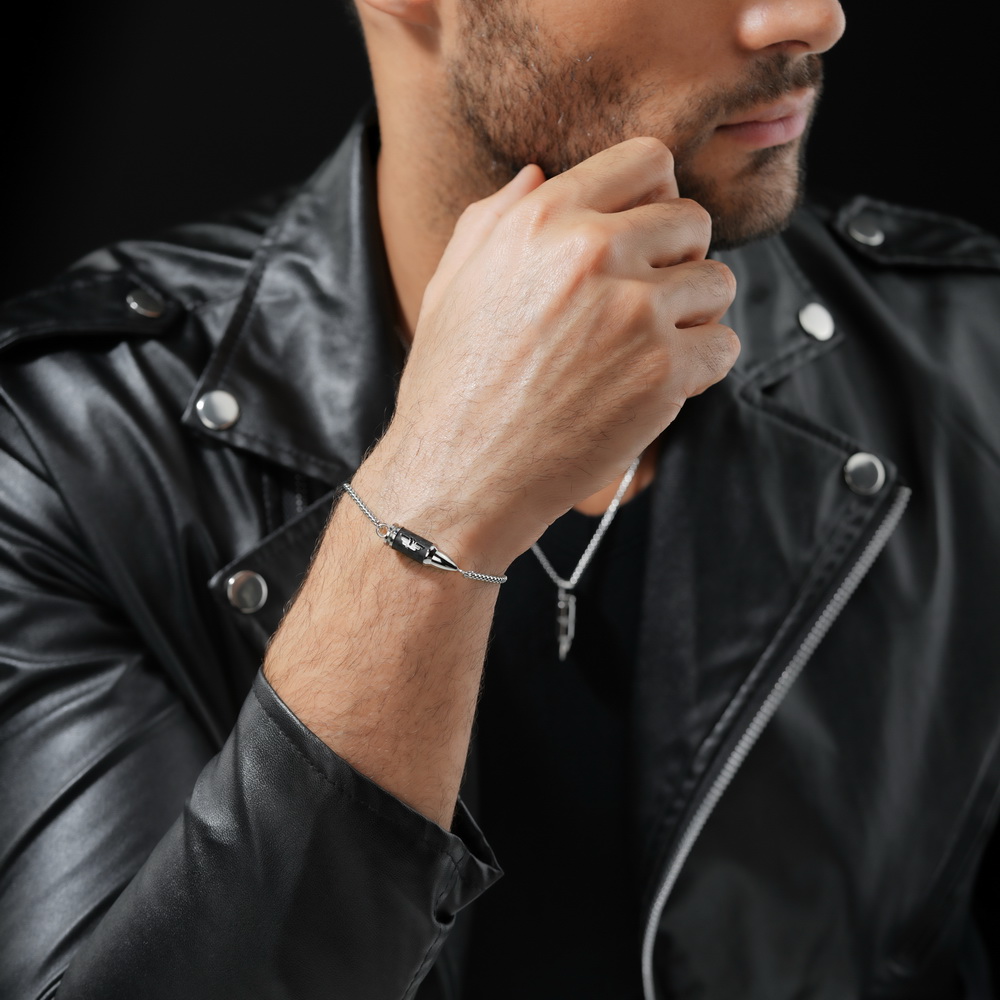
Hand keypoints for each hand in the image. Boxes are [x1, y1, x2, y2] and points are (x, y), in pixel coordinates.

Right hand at [361, 137, 738, 569]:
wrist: (460, 476)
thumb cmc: (451, 385)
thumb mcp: (451, 282)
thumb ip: (495, 216)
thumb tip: (538, 174)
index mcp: (544, 219)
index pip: (648, 161)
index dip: (654, 197)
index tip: (645, 236)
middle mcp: (594, 253)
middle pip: (693, 219)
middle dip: (677, 258)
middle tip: (643, 302)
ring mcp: (635, 313)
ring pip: (718, 282)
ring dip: (692, 313)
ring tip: (646, 348)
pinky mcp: (663, 373)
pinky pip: (723, 345)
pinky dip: (700, 367)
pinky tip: (655, 384)